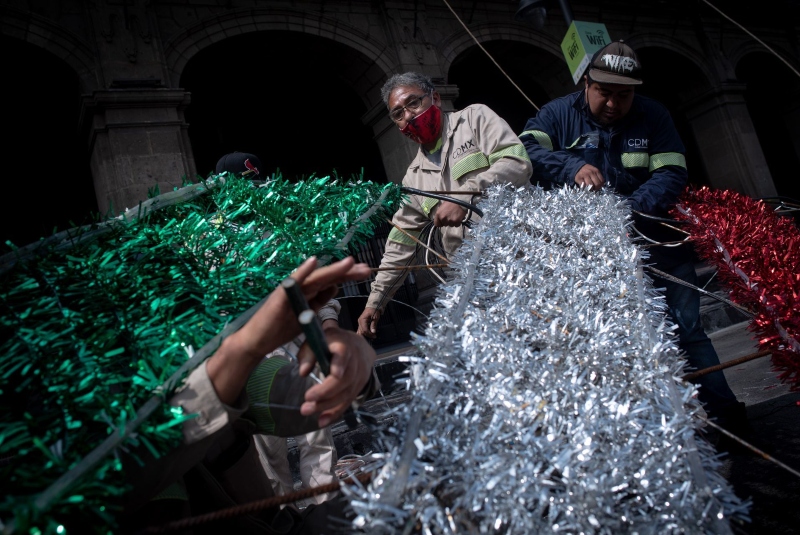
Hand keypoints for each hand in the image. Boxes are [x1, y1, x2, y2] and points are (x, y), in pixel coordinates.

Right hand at [208, 256, 369, 403]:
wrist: (257, 341)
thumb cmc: (280, 328)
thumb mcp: (308, 315)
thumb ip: (320, 301)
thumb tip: (335, 287)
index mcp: (309, 292)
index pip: (332, 281)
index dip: (348, 276)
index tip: (365, 272)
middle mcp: (301, 287)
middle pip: (327, 277)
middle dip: (347, 272)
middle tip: (366, 268)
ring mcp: (291, 290)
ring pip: (315, 277)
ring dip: (332, 269)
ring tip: (349, 262)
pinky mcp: (280, 296)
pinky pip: (292, 282)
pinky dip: (302, 271)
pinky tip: (313, 262)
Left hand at [298, 327, 376, 426]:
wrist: (356, 345)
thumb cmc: (331, 342)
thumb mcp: (317, 340)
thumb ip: (309, 354)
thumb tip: (303, 372)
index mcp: (344, 344)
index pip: (344, 353)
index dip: (340, 363)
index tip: (334, 373)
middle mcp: (356, 361)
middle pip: (345, 379)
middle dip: (326, 393)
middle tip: (306, 403)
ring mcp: (361, 375)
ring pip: (347, 393)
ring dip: (328, 406)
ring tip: (308, 411)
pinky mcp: (360, 386)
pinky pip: (348, 401)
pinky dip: (335, 412)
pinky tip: (322, 421)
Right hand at [356, 307, 380, 338]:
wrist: (373, 306)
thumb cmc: (374, 310)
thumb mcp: (375, 317)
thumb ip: (374, 325)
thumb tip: (373, 332)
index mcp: (362, 320)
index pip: (364, 330)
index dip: (369, 334)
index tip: (374, 336)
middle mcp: (360, 322)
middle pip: (362, 331)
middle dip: (367, 335)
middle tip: (373, 337)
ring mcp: (360, 323)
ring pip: (360, 331)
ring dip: (365, 334)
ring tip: (371, 336)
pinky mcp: (361, 323)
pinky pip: (361, 329)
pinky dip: (364, 332)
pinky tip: (368, 334)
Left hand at [433, 201, 467, 226]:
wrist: (460, 201)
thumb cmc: (451, 202)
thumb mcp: (442, 206)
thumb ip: (440, 213)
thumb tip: (440, 219)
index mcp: (438, 214)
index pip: (437, 224)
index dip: (440, 223)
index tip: (443, 222)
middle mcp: (443, 218)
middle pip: (444, 224)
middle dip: (447, 222)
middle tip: (450, 216)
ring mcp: (450, 221)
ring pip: (451, 225)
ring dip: (452, 222)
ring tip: (455, 216)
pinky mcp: (456, 222)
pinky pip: (456, 225)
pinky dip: (457, 222)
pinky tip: (458, 217)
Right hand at [574, 164, 604, 190]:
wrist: (578, 167)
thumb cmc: (588, 171)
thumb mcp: (594, 172)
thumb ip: (598, 177)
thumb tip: (601, 186)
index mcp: (596, 171)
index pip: (601, 181)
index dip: (601, 186)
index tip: (598, 187)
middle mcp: (591, 172)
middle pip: (597, 184)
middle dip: (596, 188)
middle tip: (594, 189)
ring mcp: (584, 175)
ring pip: (590, 185)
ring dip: (590, 188)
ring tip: (589, 188)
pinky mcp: (578, 178)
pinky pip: (583, 185)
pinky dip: (584, 187)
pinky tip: (584, 187)